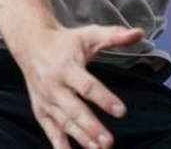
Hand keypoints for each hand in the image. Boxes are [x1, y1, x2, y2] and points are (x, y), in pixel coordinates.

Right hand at [10, 23, 143, 148]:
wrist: (31, 45)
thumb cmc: (66, 42)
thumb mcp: (90, 34)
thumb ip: (114, 35)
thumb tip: (138, 33)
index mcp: (67, 68)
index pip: (87, 87)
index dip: (104, 99)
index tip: (121, 112)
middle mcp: (54, 87)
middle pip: (74, 110)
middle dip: (91, 127)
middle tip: (109, 142)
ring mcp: (46, 101)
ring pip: (64, 123)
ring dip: (81, 138)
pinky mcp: (40, 111)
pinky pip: (50, 131)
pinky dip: (60, 145)